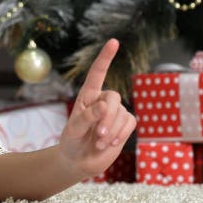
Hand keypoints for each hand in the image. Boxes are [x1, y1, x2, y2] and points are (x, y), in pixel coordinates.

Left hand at [58, 39, 136, 179]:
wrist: (79, 160)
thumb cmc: (72, 141)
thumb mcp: (74, 130)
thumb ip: (87, 117)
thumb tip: (105, 105)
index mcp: (87, 95)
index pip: (98, 73)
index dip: (105, 57)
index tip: (114, 41)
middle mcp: (103, 100)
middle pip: (114, 97)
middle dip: (108, 118)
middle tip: (99, 136)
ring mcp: (115, 112)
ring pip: (123, 113)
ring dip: (113, 131)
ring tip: (100, 143)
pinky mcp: (125, 124)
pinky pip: (130, 124)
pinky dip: (121, 135)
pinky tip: (110, 144)